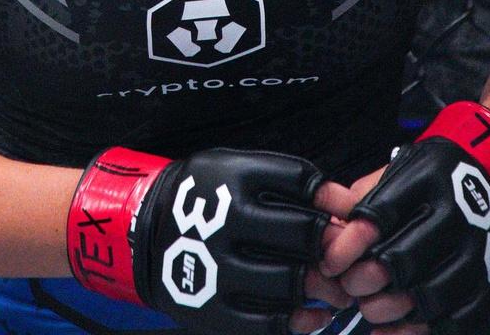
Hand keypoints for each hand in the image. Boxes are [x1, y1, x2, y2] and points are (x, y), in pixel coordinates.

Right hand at [67, 146, 330, 334]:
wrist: (143, 234)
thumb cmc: (205, 198)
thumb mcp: (237, 170)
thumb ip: (291, 182)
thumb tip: (346, 202)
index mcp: (232, 178)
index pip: (301, 182)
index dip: (329, 201)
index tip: (336, 216)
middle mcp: (224, 222)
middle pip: (302, 235)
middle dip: (332, 246)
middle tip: (342, 255)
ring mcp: (216, 270)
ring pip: (290, 282)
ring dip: (321, 286)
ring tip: (332, 286)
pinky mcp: (213, 311)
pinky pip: (270, 323)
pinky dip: (300, 321)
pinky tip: (312, 314)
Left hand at [342, 103, 489, 323]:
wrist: (489, 176)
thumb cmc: (431, 179)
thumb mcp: (394, 170)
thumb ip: (358, 199)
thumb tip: (326, 235)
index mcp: (427, 178)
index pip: (378, 217)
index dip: (348, 247)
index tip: (331, 263)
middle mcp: (459, 213)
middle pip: (401, 262)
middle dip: (364, 282)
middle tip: (350, 286)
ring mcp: (480, 250)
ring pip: (428, 297)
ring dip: (389, 310)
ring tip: (370, 307)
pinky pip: (454, 320)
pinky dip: (417, 331)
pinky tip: (393, 330)